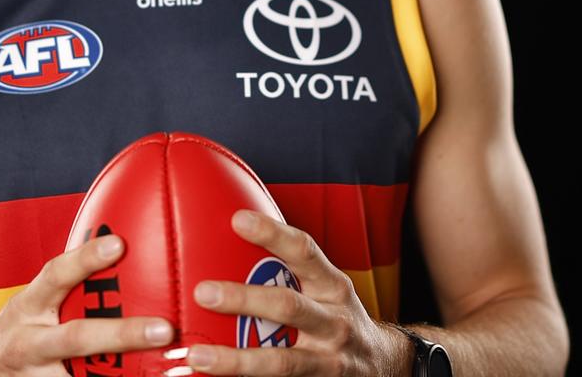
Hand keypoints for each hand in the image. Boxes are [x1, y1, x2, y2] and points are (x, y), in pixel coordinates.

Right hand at [0, 233, 175, 373]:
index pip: (55, 275)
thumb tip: (122, 244)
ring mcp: (33, 375)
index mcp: (29, 306)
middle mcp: (29, 341)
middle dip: (122, 334)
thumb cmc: (17, 329)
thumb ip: (68, 282)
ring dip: (120, 376)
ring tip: (167, 372)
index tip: (119, 244)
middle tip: (164, 328)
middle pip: (76, 338)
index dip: (85, 258)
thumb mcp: (33, 302)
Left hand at [183, 209, 405, 375]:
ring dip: (237, 359)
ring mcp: (329, 359)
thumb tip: (233, 234)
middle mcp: (334, 320)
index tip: (237, 219)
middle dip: (244, 298)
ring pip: (281, 361)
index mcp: (332, 286)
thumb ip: (291, 269)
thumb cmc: (336, 315)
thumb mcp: (325, 288)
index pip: (304, 251)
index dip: (272, 233)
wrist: (382, 364)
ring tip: (199, 356)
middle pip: (288, 306)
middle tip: (203, 293)